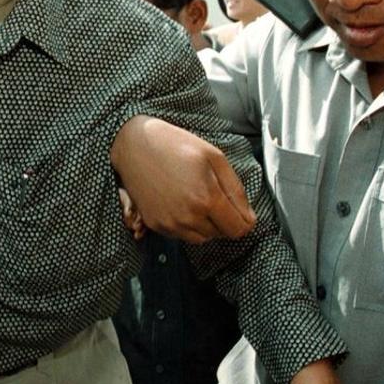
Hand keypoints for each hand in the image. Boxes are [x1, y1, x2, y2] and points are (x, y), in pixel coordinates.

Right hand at [110, 115, 255, 242]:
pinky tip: (181, 202)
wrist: (134, 145)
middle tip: (213, 194)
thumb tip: (249, 218)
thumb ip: (236, 190)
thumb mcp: (214, 157)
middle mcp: (188, 217)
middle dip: (224, 219)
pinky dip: (187, 225)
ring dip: (206, 224)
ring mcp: (170, 224)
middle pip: (221, 234)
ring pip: (202, 238)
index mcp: (207, 198)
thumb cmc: (174, 145)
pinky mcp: (155, 225)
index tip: (240, 210)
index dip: (244, 220)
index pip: (238, 229)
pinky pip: (182, 236)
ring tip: (197, 197)